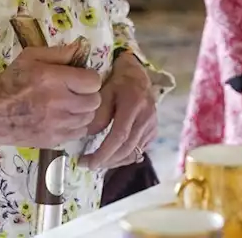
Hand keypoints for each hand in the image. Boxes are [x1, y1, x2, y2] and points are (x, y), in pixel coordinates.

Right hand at [0, 42, 101, 152]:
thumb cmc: (10, 82)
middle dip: (87, 95)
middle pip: (94, 101)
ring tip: (69, 106)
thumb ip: (59, 52)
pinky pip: (79, 133)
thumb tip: (81, 48)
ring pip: (88, 118)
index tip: (79, 79)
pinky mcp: (54, 140)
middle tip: (75, 92)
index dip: (88, 79)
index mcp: (54, 80)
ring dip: (82, 111)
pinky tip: (63, 119)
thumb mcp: (30, 57)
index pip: (93, 82)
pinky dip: (75, 126)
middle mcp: (59, 103)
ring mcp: (57, 124)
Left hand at [79, 52, 157, 169]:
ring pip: (134, 152)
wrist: (137, 75)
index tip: (88, 162)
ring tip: (99, 163)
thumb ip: (99, 114)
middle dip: (107, 161)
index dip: (104, 152)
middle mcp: (147, 116)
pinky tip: (113, 157)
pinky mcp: (154, 130)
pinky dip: (126, 157)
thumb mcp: (104, 91)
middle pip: (128, 148)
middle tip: (89, 165)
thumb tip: (90, 136)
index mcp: (134, 104)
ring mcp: (152, 124)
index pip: (120, 136)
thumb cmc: (117, 81)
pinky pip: (140, 150)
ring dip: (115, 162)